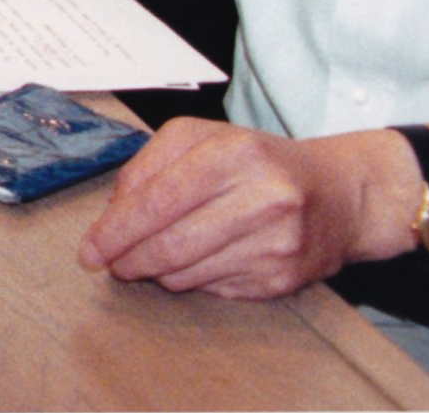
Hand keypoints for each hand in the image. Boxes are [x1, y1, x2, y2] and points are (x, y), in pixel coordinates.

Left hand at [77, 121, 417, 299]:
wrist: (339, 195)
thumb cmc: (257, 162)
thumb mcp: (201, 139)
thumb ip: (149, 165)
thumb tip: (111, 214)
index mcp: (235, 153)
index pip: (158, 198)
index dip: (116, 229)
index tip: (90, 249)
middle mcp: (262, 198)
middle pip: (170, 242)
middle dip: (127, 258)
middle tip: (107, 263)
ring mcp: (278, 242)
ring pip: (188, 272)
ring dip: (154, 272)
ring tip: (142, 262)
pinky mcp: (285, 278)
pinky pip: (215, 289)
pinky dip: (189, 281)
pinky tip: (189, 266)